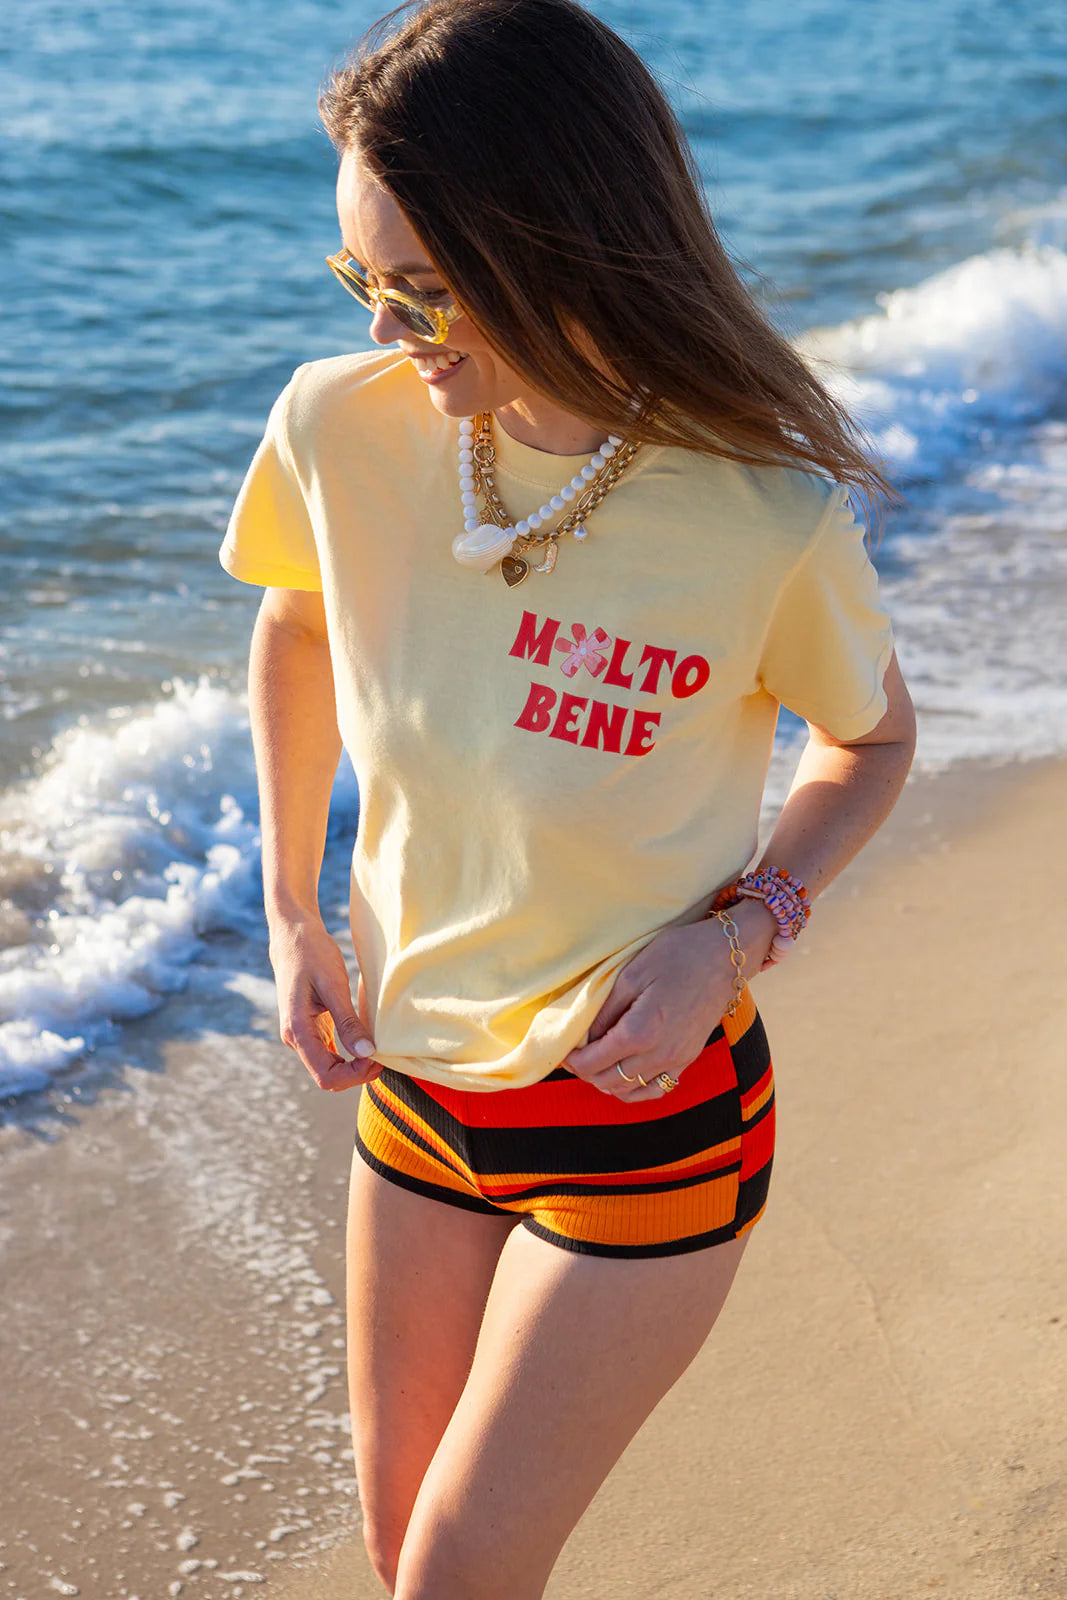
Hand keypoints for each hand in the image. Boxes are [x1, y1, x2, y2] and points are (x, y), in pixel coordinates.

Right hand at [268, 911, 381, 1091]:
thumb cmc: (312, 953)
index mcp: (297, 1030)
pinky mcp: (310, 1026)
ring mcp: (301, 1033)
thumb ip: (348, 1022)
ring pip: (328, 1066)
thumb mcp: (333, 985)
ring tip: (378, 1048)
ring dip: (353, 1065)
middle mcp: (295, 1038)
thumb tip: (367, 1053)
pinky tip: (365, 1040)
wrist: (292, 933)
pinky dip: (347, 1053)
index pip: (326, 1076)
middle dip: (357, 1072)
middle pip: (328, 1075)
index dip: (354, 1075)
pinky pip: (328, 1051)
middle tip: (384, 1054)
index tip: (378, 1058)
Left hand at [562, 902, 775, 1100]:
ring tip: (595, 1063)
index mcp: (641, 1031)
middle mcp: (659, 1054)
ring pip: (630, 1091)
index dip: (571, 1061)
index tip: (562, 1050)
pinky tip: (624, 1075)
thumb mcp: (632, 973)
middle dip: (585, 1072)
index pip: (593, 1062)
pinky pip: (657, 1089)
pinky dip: (635, 1089)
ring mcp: (677, 1060)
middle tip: (573, 1055)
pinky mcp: (688, 1058)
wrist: (725, 956)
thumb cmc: (678, 955)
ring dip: (606, 1082)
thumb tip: (584, 1037)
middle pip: (608, 1081)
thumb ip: (605, 1010)